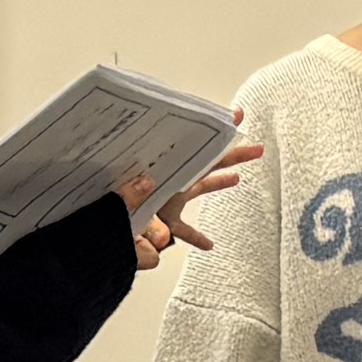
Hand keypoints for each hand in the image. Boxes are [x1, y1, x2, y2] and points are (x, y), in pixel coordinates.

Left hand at [122, 129, 257, 269]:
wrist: (103, 222)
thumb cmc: (110, 198)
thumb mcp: (124, 200)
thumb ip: (142, 216)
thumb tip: (161, 239)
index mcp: (170, 168)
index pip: (199, 147)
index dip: (219, 131)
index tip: (237, 116)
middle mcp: (174, 179)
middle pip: (209, 164)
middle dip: (234, 154)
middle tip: (258, 148)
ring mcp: (172, 198)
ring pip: (201, 187)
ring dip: (219, 182)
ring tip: (236, 177)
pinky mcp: (165, 218)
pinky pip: (184, 229)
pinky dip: (196, 237)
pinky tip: (209, 245)